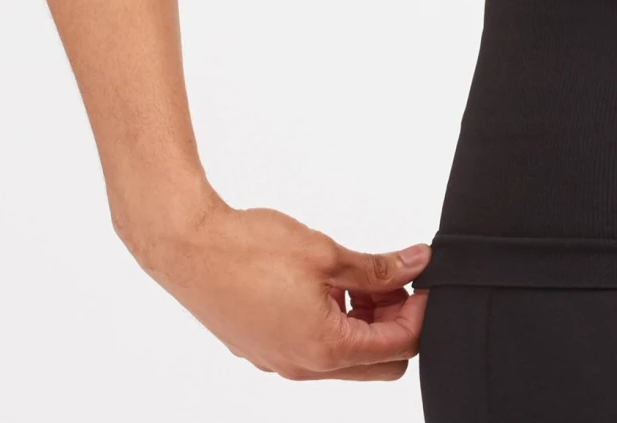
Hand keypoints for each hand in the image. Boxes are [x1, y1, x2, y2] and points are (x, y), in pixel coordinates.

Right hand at [129, 194, 429, 380]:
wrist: (189, 249)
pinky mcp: (266, 348)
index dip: (421, 313)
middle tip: (399, 280)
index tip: (427, 280)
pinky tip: (333, 283)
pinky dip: (336, 320)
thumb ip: (377, 267)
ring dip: (365, 320)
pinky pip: (316, 347)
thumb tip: (416, 264)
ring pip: (345, 356)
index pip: (397, 348)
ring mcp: (281, 361)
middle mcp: (302, 366)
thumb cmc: (248, 249)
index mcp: (323, 348)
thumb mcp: (327, 253)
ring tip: (366, 274)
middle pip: (377, 363)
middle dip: (397, 323)